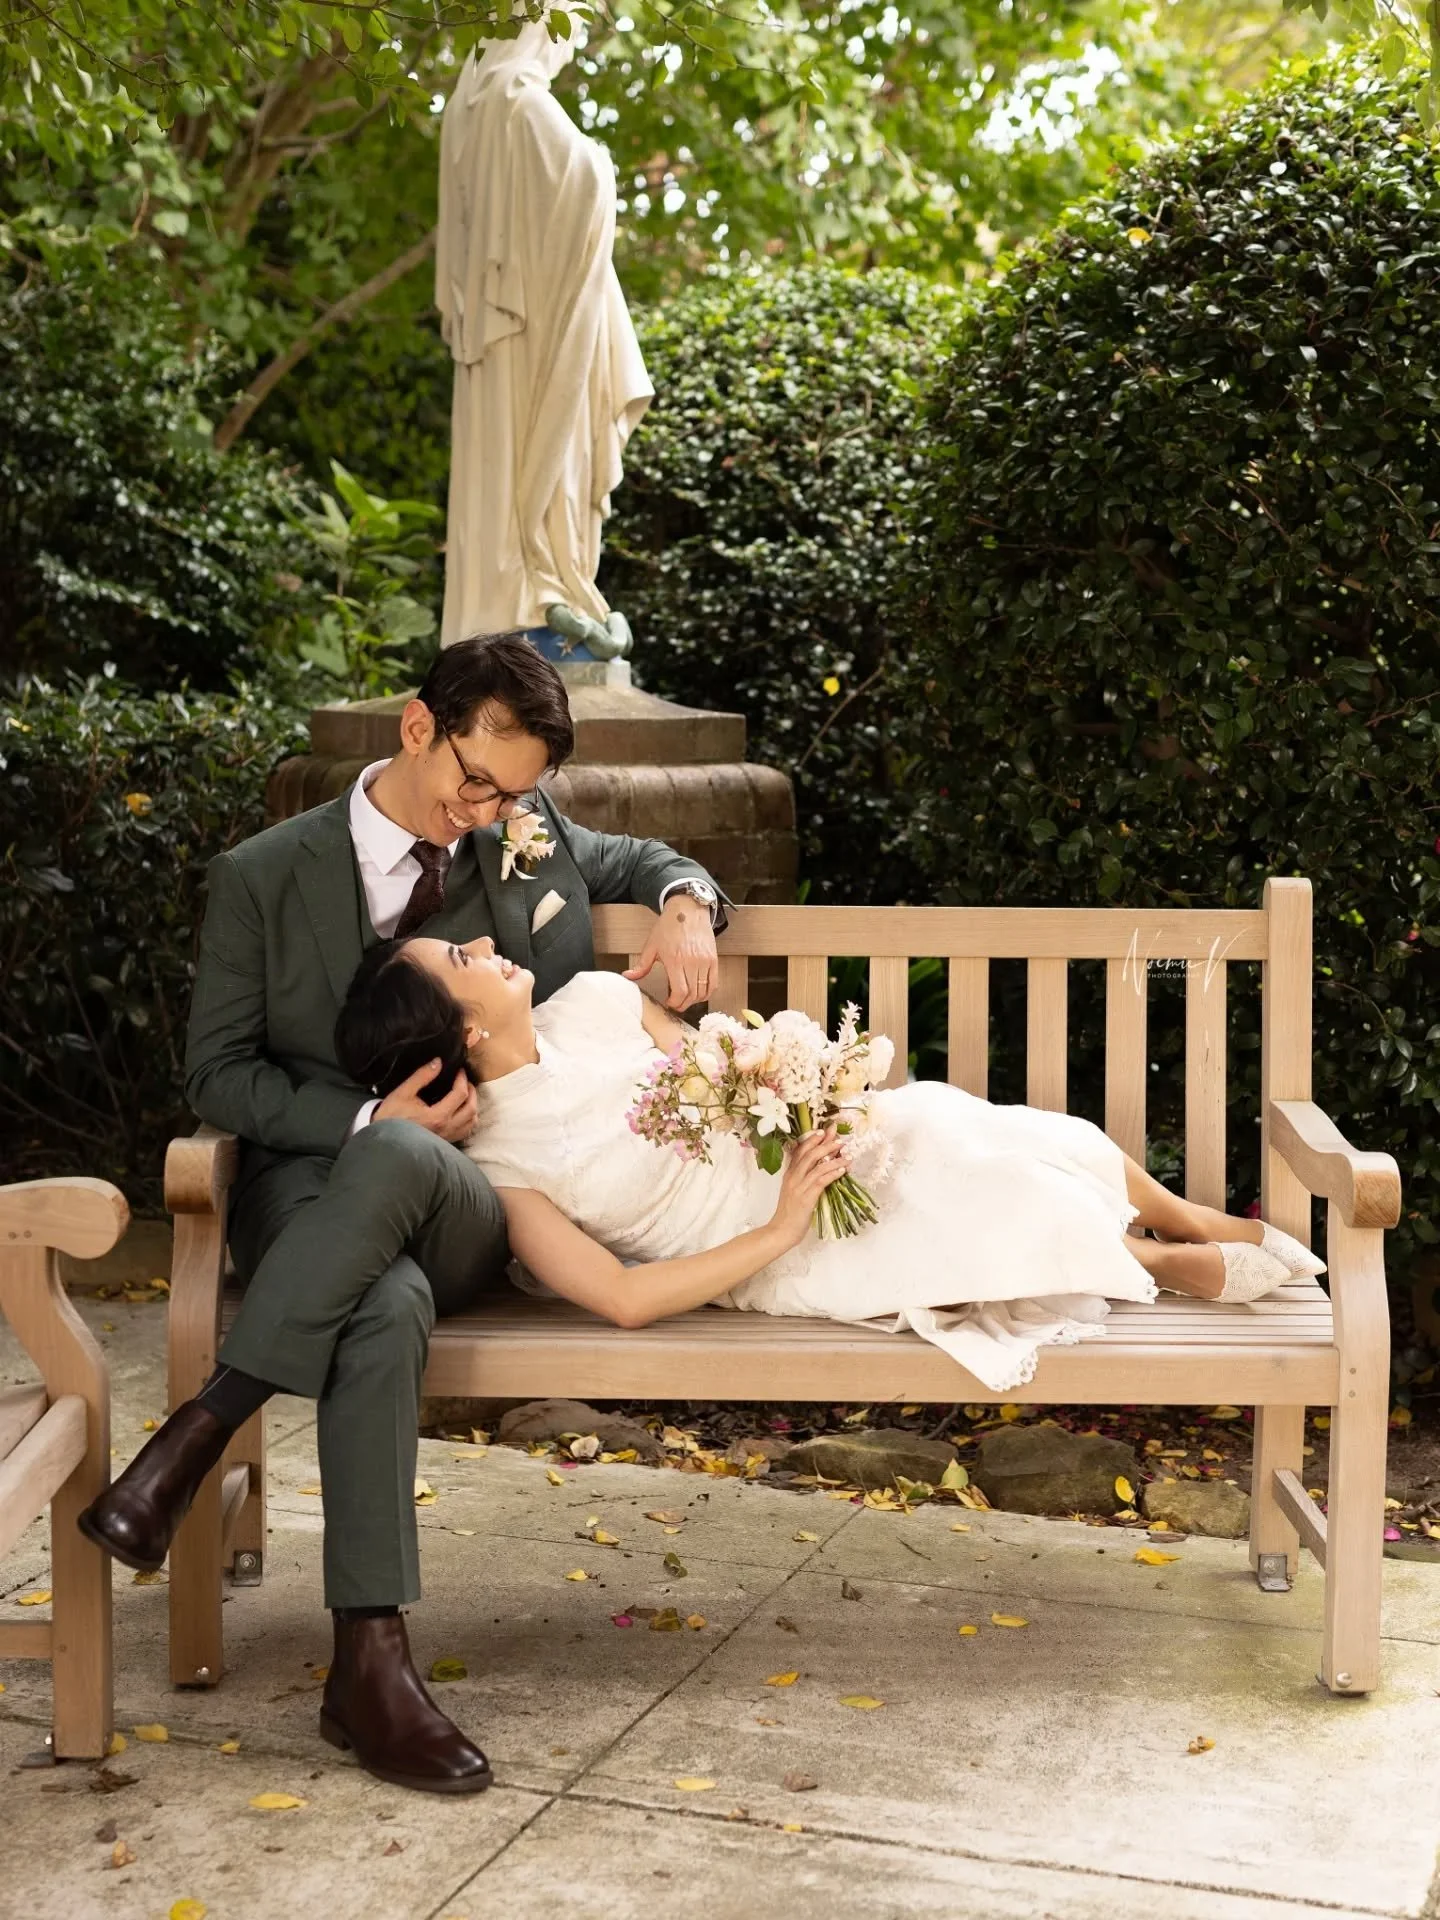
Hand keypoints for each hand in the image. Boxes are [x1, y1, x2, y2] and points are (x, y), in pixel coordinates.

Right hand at [375, 1059, 477, 1142]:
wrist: (383, 1137)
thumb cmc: (391, 1114)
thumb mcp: (404, 1092)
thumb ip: (422, 1076)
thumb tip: (438, 1062)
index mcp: (437, 1116)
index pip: (460, 1094)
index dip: (462, 1079)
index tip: (459, 1071)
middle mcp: (446, 1129)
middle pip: (471, 1108)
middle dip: (471, 1091)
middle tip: (464, 1081)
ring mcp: (446, 1138)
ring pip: (471, 1122)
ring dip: (472, 1106)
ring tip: (465, 1094)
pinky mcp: (444, 1142)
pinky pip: (465, 1131)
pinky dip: (468, 1119)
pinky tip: (461, 1111)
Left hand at [623, 894, 718, 1009]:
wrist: (687, 910)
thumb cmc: (669, 926)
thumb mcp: (651, 945)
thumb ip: (641, 965)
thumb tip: (628, 976)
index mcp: (675, 960)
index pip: (680, 991)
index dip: (675, 1002)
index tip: (669, 1002)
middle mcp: (692, 962)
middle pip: (692, 994)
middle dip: (683, 1004)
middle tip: (676, 1004)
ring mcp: (705, 961)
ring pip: (703, 991)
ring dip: (695, 1000)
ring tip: (686, 998)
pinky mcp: (713, 959)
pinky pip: (714, 983)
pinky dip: (707, 992)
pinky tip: (699, 993)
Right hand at [770, 1128, 846, 1249]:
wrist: (781, 1231)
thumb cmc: (790, 1213)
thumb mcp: (794, 1190)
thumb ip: (803, 1177)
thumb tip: (820, 1166)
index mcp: (789, 1174)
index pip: (799, 1150)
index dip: (812, 1139)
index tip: (824, 1130)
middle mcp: (793, 1177)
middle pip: (809, 1154)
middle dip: (825, 1143)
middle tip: (838, 1136)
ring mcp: (799, 1186)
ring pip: (817, 1166)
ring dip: (834, 1158)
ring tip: (847, 1153)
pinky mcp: (806, 1198)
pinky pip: (821, 1181)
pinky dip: (833, 1173)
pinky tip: (842, 1170)